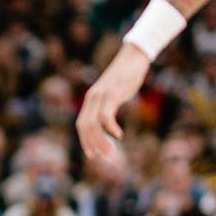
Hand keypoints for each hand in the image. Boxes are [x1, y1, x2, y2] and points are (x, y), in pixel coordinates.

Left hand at [77, 44, 150, 171]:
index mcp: (91, 99)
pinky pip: (106, 115)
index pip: (81, 124)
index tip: (92, 155)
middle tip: (105, 158)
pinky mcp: (112, 94)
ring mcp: (101, 95)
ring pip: (94, 124)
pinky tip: (119, 135)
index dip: (85, 141)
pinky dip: (110, 128)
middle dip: (92, 144)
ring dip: (101, 140)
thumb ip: (109, 105)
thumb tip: (109, 119)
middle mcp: (93, 98)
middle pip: (85, 126)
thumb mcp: (114, 92)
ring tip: (111, 152)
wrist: (133, 57)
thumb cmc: (126, 76)